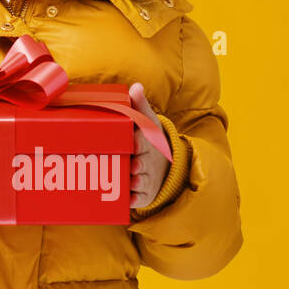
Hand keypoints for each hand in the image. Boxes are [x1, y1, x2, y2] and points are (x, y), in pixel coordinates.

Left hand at [128, 83, 169, 209]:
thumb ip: (139, 105)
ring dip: (135, 183)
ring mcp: (146, 179)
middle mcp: (147, 162)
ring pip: (140, 182)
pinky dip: (132, 201)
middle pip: (142, 164)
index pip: (145, 142)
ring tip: (129, 183)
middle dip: (138, 165)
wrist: (162, 166)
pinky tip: (125, 201)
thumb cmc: (148, 141)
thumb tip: (135, 87)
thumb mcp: (147, 122)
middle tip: (132, 165)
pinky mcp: (143, 194)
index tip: (135, 142)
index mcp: (148, 143)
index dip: (140, 143)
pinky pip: (137, 199)